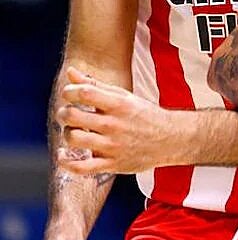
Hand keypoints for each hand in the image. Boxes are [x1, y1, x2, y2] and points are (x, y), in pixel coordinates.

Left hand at [55, 67, 180, 173]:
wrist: (172, 139)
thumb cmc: (144, 115)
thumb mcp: (124, 97)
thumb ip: (95, 85)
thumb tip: (70, 72)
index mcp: (120, 105)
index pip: (85, 93)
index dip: (70, 91)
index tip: (70, 94)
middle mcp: (115, 125)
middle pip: (73, 116)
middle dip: (63, 113)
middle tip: (67, 113)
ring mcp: (113, 146)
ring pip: (74, 139)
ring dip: (67, 133)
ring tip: (74, 131)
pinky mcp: (112, 164)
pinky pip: (80, 167)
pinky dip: (65, 161)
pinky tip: (63, 154)